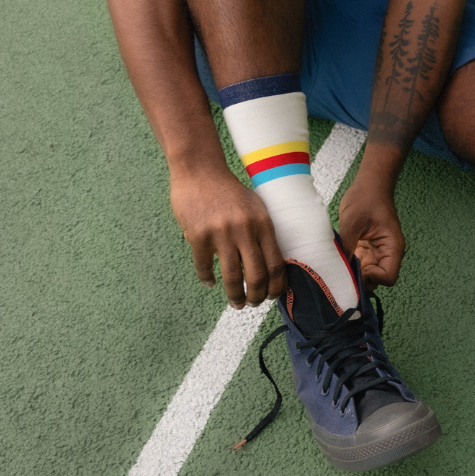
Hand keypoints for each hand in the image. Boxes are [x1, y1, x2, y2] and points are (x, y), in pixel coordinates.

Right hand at [169, 164, 286, 307]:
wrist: (200, 171)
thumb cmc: (230, 192)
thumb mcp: (256, 207)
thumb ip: (263, 233)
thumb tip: (272, 266)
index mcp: (263, 224)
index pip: (276, 264)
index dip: (276, 286)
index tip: (273, 296)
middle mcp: (245, 230)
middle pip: (257, 275)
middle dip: (257, 296)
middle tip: (254, 304)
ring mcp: (221, 233)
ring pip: (233, 277)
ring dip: (236, 296)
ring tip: (237, 303)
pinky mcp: (198, 235)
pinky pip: (205, 267)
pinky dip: (208, 279)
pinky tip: (210, 283)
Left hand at [338, 177, 404, 287]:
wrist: (369, 184)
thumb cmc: (366, 198)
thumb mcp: (353, 222)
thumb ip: (347, 246)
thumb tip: (338, 268)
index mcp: (392, 247)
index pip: (388, 277)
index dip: (372, 278)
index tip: (354, 269)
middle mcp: (387, 253)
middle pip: (377, 280)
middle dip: (361, 279)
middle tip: (342, 272)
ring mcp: (377, 252)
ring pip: (367, 275)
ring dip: (354, 273)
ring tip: (339, 266)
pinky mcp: (367, 249)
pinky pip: (360, 265)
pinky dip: (350, 265)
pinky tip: (338, 260)